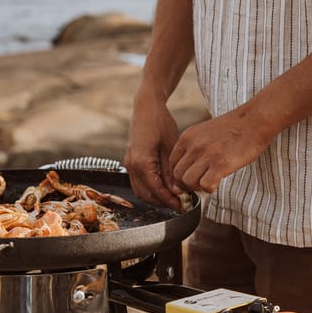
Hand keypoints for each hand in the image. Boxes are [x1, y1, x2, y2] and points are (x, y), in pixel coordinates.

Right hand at [124, 88, 185, 209]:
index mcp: (141, 162)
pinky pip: (138, 181)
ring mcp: (129, 163)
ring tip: (173, 196)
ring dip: (155, 197)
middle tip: (179, 203)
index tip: (182, 205)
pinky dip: (150, 188)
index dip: (169, 200)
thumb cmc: (160, 122)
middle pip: (145, 194)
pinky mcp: (131, 160)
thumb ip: (171, 171)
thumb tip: (176, 191)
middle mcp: (131, 165)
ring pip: (140, 190)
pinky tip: (164, 185)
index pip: (155, 190)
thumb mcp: (170, 146)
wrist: (146, 107)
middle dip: (162, 202)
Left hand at [168, 109, 269, 193]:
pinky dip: (210, 188)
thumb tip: (185, 171)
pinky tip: (218, 181)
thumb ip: (193, 148)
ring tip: (208, 182)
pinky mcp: (221, 164)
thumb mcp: (204, 132)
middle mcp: (194, 145)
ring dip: (197, 188)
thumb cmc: (232, 129)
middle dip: (186, 184)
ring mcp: (207, 155)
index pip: (171, 163)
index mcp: (188, 137)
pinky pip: (205, 185)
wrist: (253, 120)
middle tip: (199, 183)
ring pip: (187, 182)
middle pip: (176, 175)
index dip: (179, 175)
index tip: (189, 178)